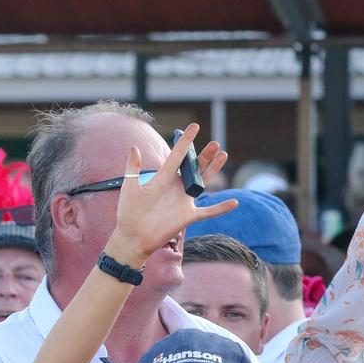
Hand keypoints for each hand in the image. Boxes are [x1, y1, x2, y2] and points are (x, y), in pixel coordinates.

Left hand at [107, 123, 231, 266]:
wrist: (133, 236)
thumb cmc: (128, 212)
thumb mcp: (130, 186)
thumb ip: (133, 167)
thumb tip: (134, 147)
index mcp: (163, 178)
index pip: (178, 156)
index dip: (186, 141)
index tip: (194, 126)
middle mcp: (176, 187)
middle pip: (195, 168)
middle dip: (205, 155)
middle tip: (215, 143)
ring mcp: (184, 201)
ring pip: (204, 182)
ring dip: (214, 170)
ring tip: (223, 155)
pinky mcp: (188, 216)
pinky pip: (208, 212)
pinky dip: (221, 208)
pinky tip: (234, 203)